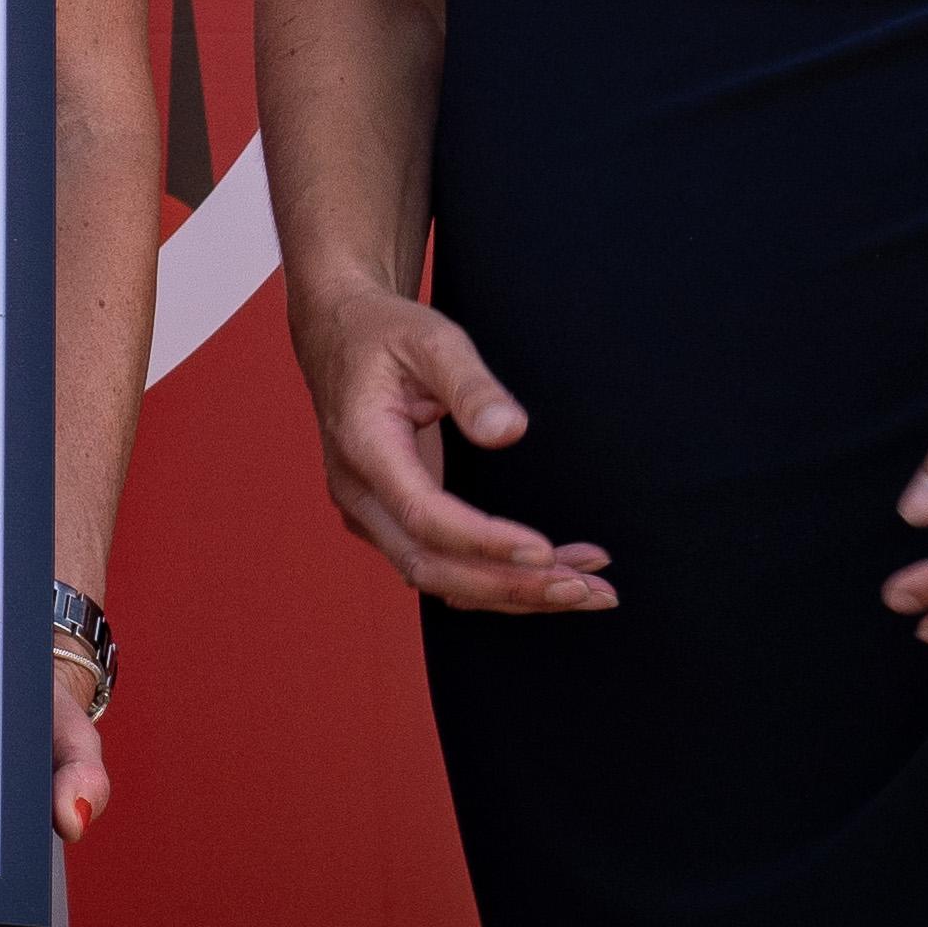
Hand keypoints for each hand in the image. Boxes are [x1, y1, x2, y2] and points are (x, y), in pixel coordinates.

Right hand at [294, 273, 615, 614]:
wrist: (339, 335)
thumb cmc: (383, 334)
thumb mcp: (430, 339)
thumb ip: (471, 385)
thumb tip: (511, 431)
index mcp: (363, 445)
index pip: (422, 514)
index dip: (483, 541)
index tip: (543, 550)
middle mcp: (360, 493)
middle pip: (431, 566)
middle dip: (510, 587)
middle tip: (584, 588)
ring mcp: (372, 513)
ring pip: (440, 578)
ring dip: (513, 592)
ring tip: (588, 588)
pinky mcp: (393, 520)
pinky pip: (445, 564)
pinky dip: (499, 577)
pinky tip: (557, 571)